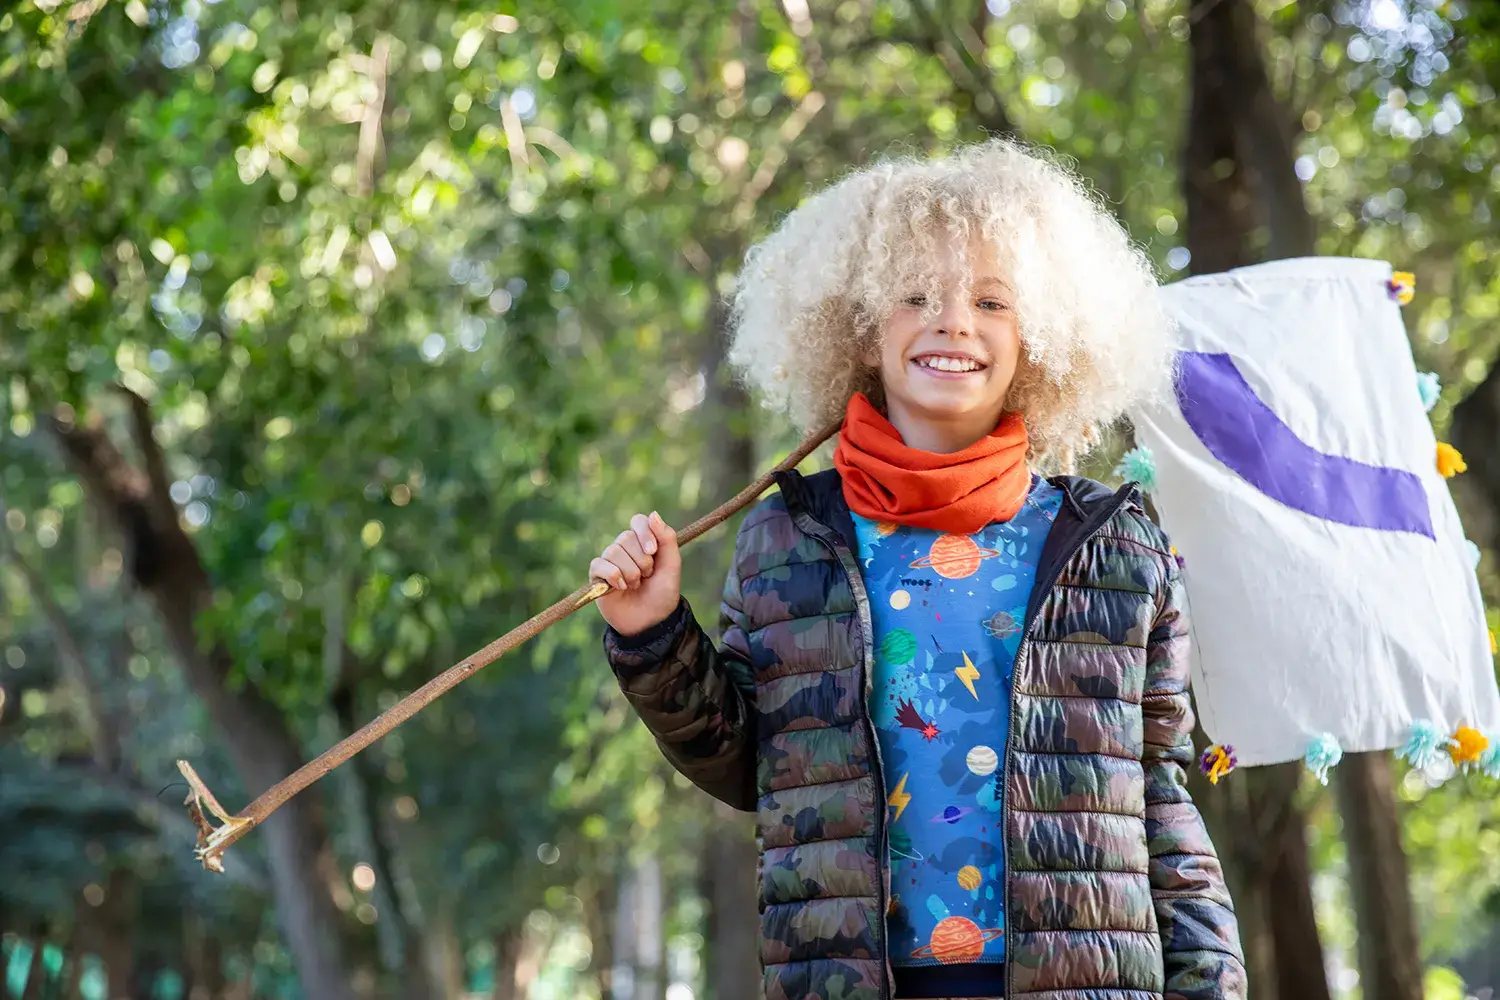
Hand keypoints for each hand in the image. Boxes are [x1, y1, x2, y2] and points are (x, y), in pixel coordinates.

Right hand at [589, 512, 681, 636]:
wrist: (651, 621)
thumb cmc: (663, 593)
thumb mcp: (672, 566)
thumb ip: (667, 539)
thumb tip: (653, 514)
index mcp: (644, 542)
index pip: (638, 521)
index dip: (644, 533)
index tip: (653, 551)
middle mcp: (625, 548)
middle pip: (626, 537)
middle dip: (641, 560)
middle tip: (647, 576)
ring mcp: (610, 561)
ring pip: (613, 551)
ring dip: (630, 572)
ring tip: (635, 585)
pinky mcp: (597, 575)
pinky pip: (599, 564)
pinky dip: (613, 576)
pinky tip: (620, 588)